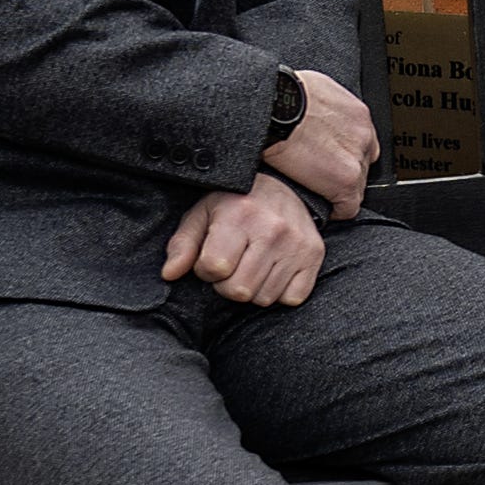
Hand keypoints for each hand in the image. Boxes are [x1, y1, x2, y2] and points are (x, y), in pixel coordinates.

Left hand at [162, 174, 328, 306]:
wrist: (283, 186)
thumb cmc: (235, 203)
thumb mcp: (202, 214)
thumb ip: (183, 244)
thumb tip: (170, 274)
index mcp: (240, 216)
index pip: (214, 268)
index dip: (205, 270)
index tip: (211, 258)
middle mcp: (273, 230)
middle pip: (239, 290)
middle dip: (227, 284)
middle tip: (231, 267)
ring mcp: (297, 245)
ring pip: (264, 298)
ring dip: (253, 289)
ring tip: (251, 266)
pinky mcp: (315, 256)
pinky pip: (292, 298)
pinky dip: (279, 292)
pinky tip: (272, 271)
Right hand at [264, 68, 379, 218]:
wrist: (271, 107)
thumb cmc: (279, 95)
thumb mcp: (311, 88)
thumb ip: (322, 106)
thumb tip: (312, 112)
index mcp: (355, 114)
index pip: (361, 142)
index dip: (343, 154)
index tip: (328, 160)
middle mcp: (362, 135)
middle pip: (360, 164)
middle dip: (341, 172)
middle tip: (318, 176)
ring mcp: (356, 158)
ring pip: (355, 186)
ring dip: (336, 191)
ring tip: (314, 191)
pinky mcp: (345, 180)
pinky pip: (347, 206)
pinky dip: (334, 210)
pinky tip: (318, 207)